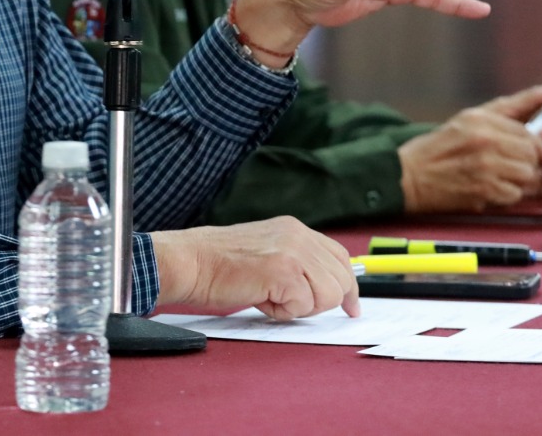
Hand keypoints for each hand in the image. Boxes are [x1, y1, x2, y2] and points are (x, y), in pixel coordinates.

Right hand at [150, 217, 358, 320]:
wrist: (190, 262)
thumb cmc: (218, 265)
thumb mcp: (265, 253)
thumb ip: (295, 264)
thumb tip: (322, 289)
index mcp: (294, 229)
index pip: (339, 256)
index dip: (347, 286)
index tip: (351, 306)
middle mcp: (298, 235)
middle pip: (340, 279)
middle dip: (320, 301)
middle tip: (288, 304)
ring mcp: (293, 251)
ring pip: (327, 295)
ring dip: (300, 307)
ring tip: (269, 297)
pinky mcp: (283, 271)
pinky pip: (303, 306)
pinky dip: (282, 312)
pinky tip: (261, 299)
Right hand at [396, 79, 541, 212]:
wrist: (408, 175)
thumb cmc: (442, 146)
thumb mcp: (472, 117)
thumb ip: (516, 104)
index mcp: (483, 119)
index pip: (531, 131)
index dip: (534, 143)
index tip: (525, 149)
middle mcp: (485, 140)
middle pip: (534, 153)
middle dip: (528, 162)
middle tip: (508, 163)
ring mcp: (485, 167)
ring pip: (528, 174)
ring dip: (518, 179)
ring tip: (498, 175)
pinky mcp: (483, 191)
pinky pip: (515, 194)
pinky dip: (506, 194)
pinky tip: (489, 187)